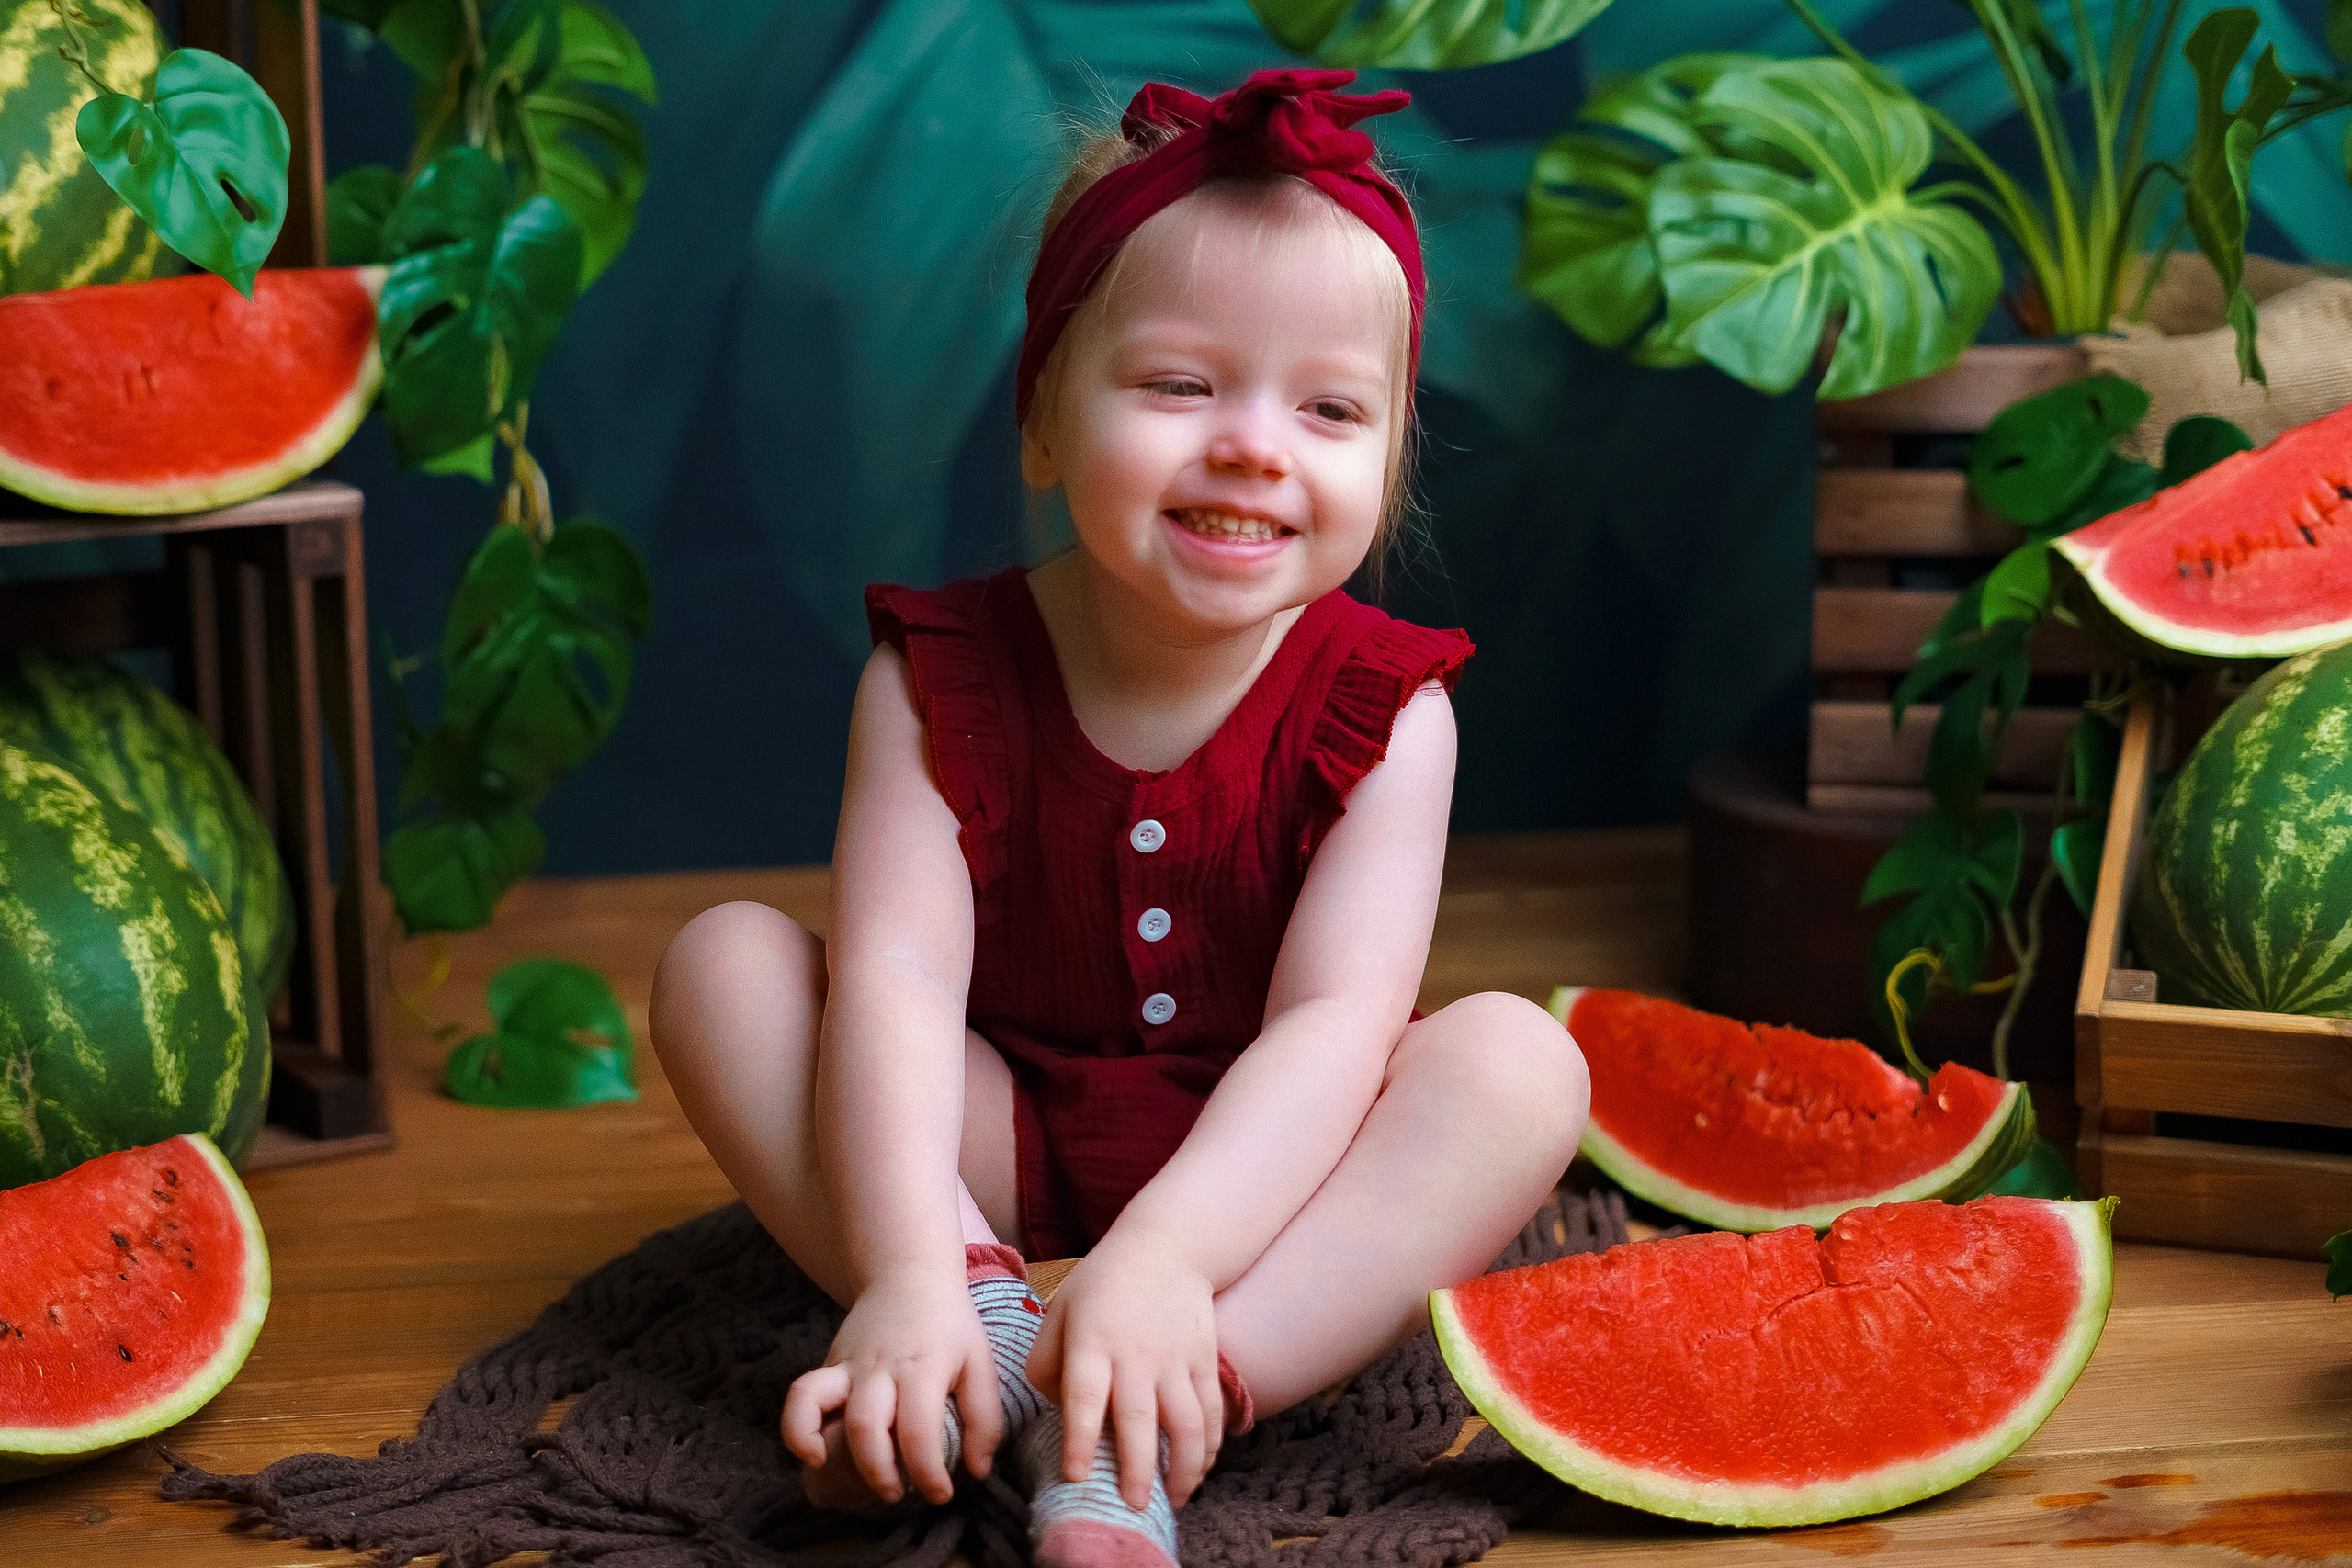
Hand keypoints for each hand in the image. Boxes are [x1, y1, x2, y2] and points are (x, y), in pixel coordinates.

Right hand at [782, 1267, 1001, 1504]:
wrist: (909, 1275)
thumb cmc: (949, 1325)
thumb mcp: (980, 1363)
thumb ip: (984, 1418)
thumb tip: (977, 1471)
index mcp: (924, 1367)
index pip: (919, 1430)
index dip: (928, 1473)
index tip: (941, 1494)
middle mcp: (881, 1366)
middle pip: (866, 1426)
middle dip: (878, 1473)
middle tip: (901, 1494)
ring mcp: (848, 1364)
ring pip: (821, 1408)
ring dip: (832, 1454)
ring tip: (854, 1485)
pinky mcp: (829, 1366)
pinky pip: (801, 1397)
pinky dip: (797, 1429)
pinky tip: (812, 1456)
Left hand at [1025, 1240, 1221, 1506]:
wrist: (1167, 1246)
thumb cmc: (1102, 1285)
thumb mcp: (1059, 1310)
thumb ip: (1045, 1362)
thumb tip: (1054, 1409)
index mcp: (1092, 1341)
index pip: (1085, 1396)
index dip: (1082, 1439)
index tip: (1078, 1476)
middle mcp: (1135, 1352)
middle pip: (1139, 1418)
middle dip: (1137, 1467)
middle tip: (1133, 1504)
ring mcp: (1176, 1357)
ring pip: (1187, 1421)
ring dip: (1183, 1467)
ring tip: (1173, 1499)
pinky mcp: (1206, 1358)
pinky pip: (1211, 1410)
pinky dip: (1210, 1446)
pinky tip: (1198, 1471)